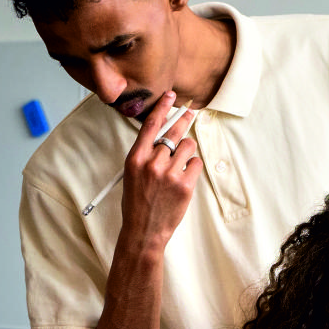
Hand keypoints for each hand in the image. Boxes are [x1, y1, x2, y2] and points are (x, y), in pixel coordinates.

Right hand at [118, 92, 201, 247]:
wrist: (143, 231)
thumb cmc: (137, 204)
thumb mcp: (133, 175)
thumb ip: (146, 155)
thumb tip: (163, 137)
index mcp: (135, 159)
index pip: (150, 125)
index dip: (162, 107)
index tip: (170, 96)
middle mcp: (152, 163)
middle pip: (173, 132)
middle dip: (183, 121)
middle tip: (190, 113)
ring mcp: (169, 173)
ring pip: (188, 146)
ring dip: (187, 152)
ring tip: (180, 165)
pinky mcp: (184, 184)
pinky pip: (195, 163)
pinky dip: (192, 168)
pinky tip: (184, 178)